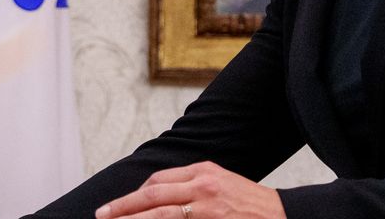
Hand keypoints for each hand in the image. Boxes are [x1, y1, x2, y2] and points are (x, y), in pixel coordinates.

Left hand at [93, 161, 286, 218]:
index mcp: (202, 171)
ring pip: (160, 215)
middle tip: (101, 216)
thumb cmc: (250, 203)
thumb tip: (159, 193)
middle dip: (123, 207)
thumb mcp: (220, 182)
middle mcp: (202, 187)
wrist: (282, 216)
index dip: (134, 195)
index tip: (119, 207)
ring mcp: (207, 208)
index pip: (158, 181)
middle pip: (152, 196)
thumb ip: (192, 184)